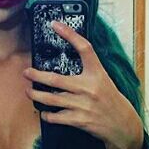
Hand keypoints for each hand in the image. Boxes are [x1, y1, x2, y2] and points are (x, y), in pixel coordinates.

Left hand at [23, 20, 142, 148]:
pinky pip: (55, 117)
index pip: (84, 48)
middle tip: (26, 72)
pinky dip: (47, 115)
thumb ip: (87, 70)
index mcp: (96, 73)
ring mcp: (82, 105)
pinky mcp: (79, 120)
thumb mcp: (102, 79)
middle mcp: (88, 87)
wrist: (121, 123)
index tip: (55, 24)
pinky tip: (44, 112)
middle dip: (36, 76)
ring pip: (51, 99)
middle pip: (55, 79)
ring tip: (28, 91)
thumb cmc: (109, 99)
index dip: (70, 34)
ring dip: (36, 95)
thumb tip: (66, 58)